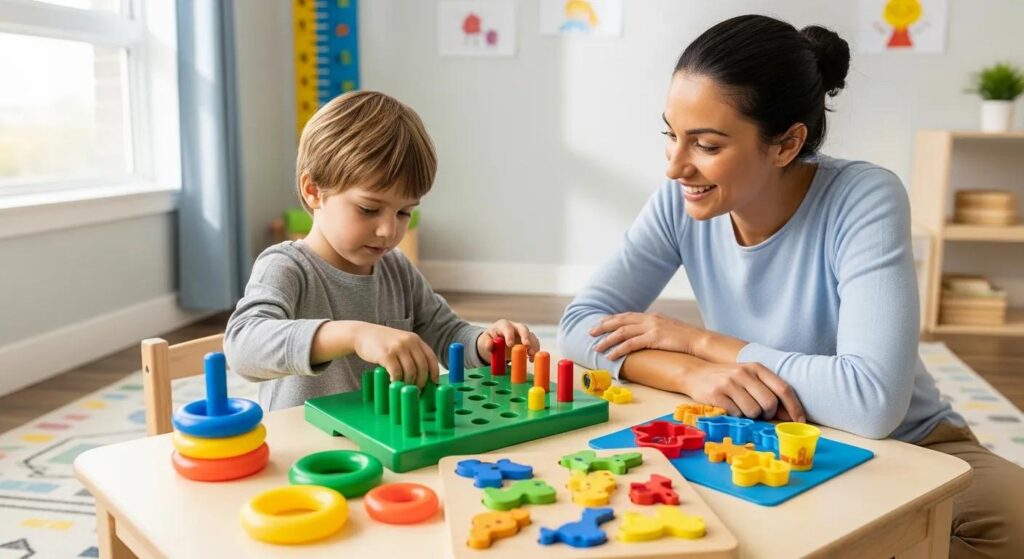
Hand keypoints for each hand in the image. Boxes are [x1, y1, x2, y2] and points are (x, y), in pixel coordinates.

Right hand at [352, 323, 438, 387]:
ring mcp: (398, 347)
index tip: (433, 383)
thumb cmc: (382, 342)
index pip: (431, 357)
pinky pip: (396, 373)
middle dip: (421, 381)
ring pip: (411, 371)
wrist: (361, 334)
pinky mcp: (387, 355)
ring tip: (404, 387)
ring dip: (409, 383)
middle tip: (417, 390)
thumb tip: (423, 374)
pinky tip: (393, 383)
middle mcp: (409, 342)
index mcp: (415, 339)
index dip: (434, 372)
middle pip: (422, 366)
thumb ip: (411, 352)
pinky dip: (396, 381)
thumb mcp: (400, 342)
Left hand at [477, 319, 540, 362]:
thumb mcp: (485, 342)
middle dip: (525, 336)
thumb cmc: (490, 340)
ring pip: (531, 336)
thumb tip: (489, 344)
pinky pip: (534, 343)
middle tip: (526, 345)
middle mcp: (515, 327)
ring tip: (531, 354)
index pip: (507, 327)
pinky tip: (531, 359)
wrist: (494, 344)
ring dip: (532, 345)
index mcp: (503, 325)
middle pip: (522, 328)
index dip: (509, 335)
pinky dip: (535, 350)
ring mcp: (522, 334)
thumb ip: (487, 343)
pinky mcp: (528, 341)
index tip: (509, 345)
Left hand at [590, 312, 702, 360]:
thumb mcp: (668, 329)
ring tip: (596, 348)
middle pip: (620, 321)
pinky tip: (610, 356)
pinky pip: (631, 344)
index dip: (612, 319)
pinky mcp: (654, 338)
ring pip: (622, 332)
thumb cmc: (685, 339)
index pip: (626, 315)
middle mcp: (649, 318)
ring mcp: (651, 327)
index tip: (600, 323)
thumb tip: (644, 336)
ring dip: (607, 340)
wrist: (699, 341)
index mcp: (652, 316)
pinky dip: (618, 349)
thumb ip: (654, 329)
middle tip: (590, 332)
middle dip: (603, 326)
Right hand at [683, 362, 805, 421]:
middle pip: (770, 403)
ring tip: (742, 409)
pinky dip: (736, 416)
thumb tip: (789, 414)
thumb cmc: (728, 378)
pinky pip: (736, 414)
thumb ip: (768, 391)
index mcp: (757, 368)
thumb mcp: (749, 378)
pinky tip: (730, 408)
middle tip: (761, 414)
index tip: (799, 421)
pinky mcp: (717, 395)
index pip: (783, 389)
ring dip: (751, 416)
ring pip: (753, 411)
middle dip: (768, 414)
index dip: (794, 407)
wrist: (695, 373)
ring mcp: (730, 383)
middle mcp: (744, 373)